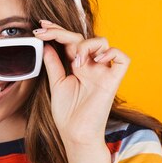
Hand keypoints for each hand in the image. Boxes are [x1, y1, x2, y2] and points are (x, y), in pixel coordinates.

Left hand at [33, 20, 130, 149]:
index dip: (56, 32)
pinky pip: (122, 59)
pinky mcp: (113, 81)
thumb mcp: (56, 83)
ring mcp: (103, 72)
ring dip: (85, 45)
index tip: (39, 28)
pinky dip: (111, 53)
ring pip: (103, 42)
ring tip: (74, 59)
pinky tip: (94, 61)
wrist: (75, 134)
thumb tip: (46, 45)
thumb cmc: (67, 114)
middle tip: (44, 31)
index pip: (70, 42)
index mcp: (78, 66)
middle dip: (61, 31)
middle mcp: (92, 66)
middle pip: (82, 38)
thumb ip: (53, 63)